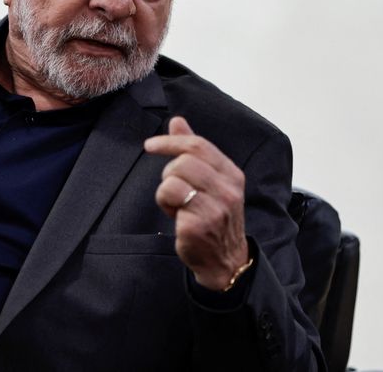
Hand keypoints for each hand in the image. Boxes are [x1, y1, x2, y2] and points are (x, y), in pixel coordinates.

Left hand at [144, 117, 248, 289]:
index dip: (171, 141)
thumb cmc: (214, 217)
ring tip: (178, 205)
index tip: (150, 145)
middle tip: (175, 190)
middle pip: (183, 161)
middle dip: (169, 173)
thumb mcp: (211, 181)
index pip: (199, 145)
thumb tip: (177, 121)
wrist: (225, 261)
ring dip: (166, 192)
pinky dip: (166, 206)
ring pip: (172, 180)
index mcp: (232, 174)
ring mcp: (215, 208)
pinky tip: (178, 218)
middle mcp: (227, 189)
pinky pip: (169, 200)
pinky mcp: (199, 224)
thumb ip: (194, 151)